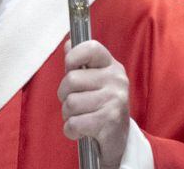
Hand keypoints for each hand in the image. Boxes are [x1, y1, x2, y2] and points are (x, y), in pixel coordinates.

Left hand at [57, 40, 129, 168]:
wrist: (118, 139)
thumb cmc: (100, 105)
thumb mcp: (93, 80)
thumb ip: (80, 62)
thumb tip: (69, 43)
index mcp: (111, 66)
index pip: (90, 47)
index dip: (73, 57)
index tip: (71, 69)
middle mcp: (117, 80)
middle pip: (71, 79)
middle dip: (65, 95)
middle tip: (77, 103)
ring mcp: (115, 100)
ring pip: (70, 103)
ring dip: (68, 114)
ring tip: (82, 116)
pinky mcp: (110, 121)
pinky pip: (74, 123)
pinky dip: (71, 130)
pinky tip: (82, 130)